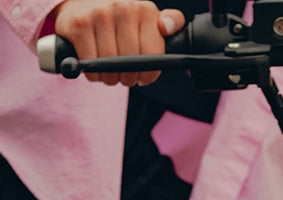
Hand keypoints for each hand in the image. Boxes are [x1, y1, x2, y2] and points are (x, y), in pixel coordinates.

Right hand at [51, 0, 184, 86]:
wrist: (82, 4)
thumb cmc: (121, 19)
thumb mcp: (148, 17)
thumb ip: (170, 21)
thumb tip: (167, 27)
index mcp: (144, 10)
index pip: (152, 56)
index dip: (149, 74)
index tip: (143, 77)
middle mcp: (122, 8)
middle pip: (131, 63)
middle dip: (129, 78)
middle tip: (125, 76)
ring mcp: (99, 14)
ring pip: (110, 66)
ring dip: (110, 78)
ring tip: (110, 72)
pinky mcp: (79, 24)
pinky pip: (90, 64)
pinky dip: (93, 74)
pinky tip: (95, 67)